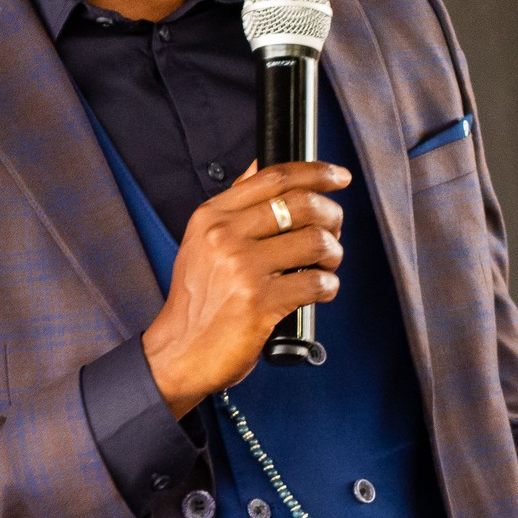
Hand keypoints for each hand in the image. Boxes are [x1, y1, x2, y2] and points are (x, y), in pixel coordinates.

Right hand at [142, 161, 349, 416]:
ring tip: (327, 265)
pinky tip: (321, 291)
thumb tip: (259, 165)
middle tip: (334, 232)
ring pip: (316, 241)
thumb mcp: (202, 242)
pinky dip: (329, 286)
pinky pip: (316, 282)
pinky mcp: (260, 302)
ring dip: (334, 253)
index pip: (274, 177)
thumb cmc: (198, 300)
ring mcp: (242, 268)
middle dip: (332, 216)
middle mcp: (225, 236)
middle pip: (303, 204)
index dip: (315, 172)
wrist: (178, 352)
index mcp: (212, 216)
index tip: (339, 177)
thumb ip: (234, 206)